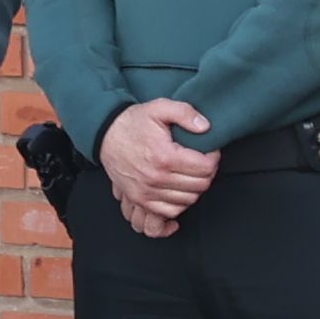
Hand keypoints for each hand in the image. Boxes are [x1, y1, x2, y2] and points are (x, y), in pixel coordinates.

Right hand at [99, 98, 220, 237]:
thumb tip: (206, 127)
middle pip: (200, 185)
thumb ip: (185, 113)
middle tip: (202, 161)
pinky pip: (171, 211)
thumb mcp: (159, 107)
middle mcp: (156, 178)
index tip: (210, 151)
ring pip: (189, 200)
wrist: (106, 135)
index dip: (213, 158)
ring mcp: (147, 192)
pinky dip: (180, 202)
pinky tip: (180, 188)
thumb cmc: (134, 122)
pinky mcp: (141, 200)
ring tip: (191, 172)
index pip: (205, 168)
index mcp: (165, 156)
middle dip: (207, 172)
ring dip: (195, 187)